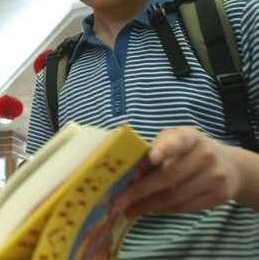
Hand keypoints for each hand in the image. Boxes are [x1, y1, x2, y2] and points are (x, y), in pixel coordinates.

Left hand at [116, 126, 242, 215]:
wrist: (229, 166)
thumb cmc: (188, 151)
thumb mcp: (174, 141)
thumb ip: (153, 149)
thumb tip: (127, 171)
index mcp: (190, 136)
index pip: (177, 141)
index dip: (165, 149)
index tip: (152, 157)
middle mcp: (205, 154)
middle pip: (168, 176)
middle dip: (140, 190)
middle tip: (118, 201)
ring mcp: (215, 176)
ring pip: (175, 196)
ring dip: (148, 206)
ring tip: (129, 209)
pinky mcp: (219, 196)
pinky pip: (184, 207)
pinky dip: (163, 210)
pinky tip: (149, 210)